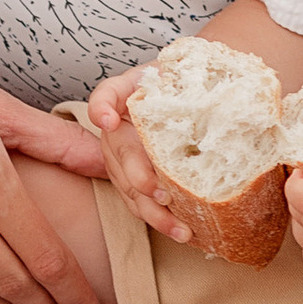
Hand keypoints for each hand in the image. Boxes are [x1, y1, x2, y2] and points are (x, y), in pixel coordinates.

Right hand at [86, 65, 192, 244]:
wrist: (188, 99)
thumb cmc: (182, 84)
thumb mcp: (181, 70)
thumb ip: (179, 75)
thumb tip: (199, 91)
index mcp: (124, 98)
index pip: (105, 96)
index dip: (102, 108)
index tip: (109, 119)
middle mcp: (116, 132)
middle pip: (120, 156)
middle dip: (139, 178)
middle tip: (161, 193)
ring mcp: (121, 161)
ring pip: (130, 190)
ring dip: (154, 213)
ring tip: (181, 228)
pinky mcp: (133, 184)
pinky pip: (141, 205)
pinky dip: (161, 222)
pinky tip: (185, 232)